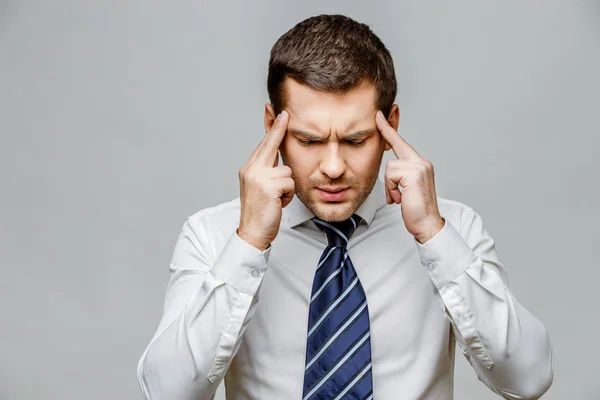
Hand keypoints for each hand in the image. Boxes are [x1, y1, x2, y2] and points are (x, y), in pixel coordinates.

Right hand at [237, 110, 294, 250]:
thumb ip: (267, 172)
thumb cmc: (260, 213)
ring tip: (278, 199)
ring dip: (288, 187)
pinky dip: (289, 195)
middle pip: (270, 145)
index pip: (263, 145)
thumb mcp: (261, 189)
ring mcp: (258, 177)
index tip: (278, 114)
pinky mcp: (268, 186)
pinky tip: (279, 203)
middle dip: (279, 129)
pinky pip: (290, 183)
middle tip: (286, 113)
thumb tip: (278, 158)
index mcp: (249, 170)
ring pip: (287, 171)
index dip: (272, 129)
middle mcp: (251, 170)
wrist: (253, 233)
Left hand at [375, 110, 444, 243]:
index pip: (402, 144)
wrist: (427, 224)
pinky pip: (390, 176)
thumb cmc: (415, 209)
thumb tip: (390, 175)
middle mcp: (421, 162)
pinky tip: (401, 199)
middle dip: (387, 143)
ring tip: (400, 197)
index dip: (389, 130)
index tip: (380, 116)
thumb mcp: (406, 189)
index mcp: (420, 164)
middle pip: (395, 151)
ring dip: (390, 186)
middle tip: (379, 121)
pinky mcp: (414, 174)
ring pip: (389, 168)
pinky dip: (391, 189)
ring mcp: (419, 167)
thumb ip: (400, 177)